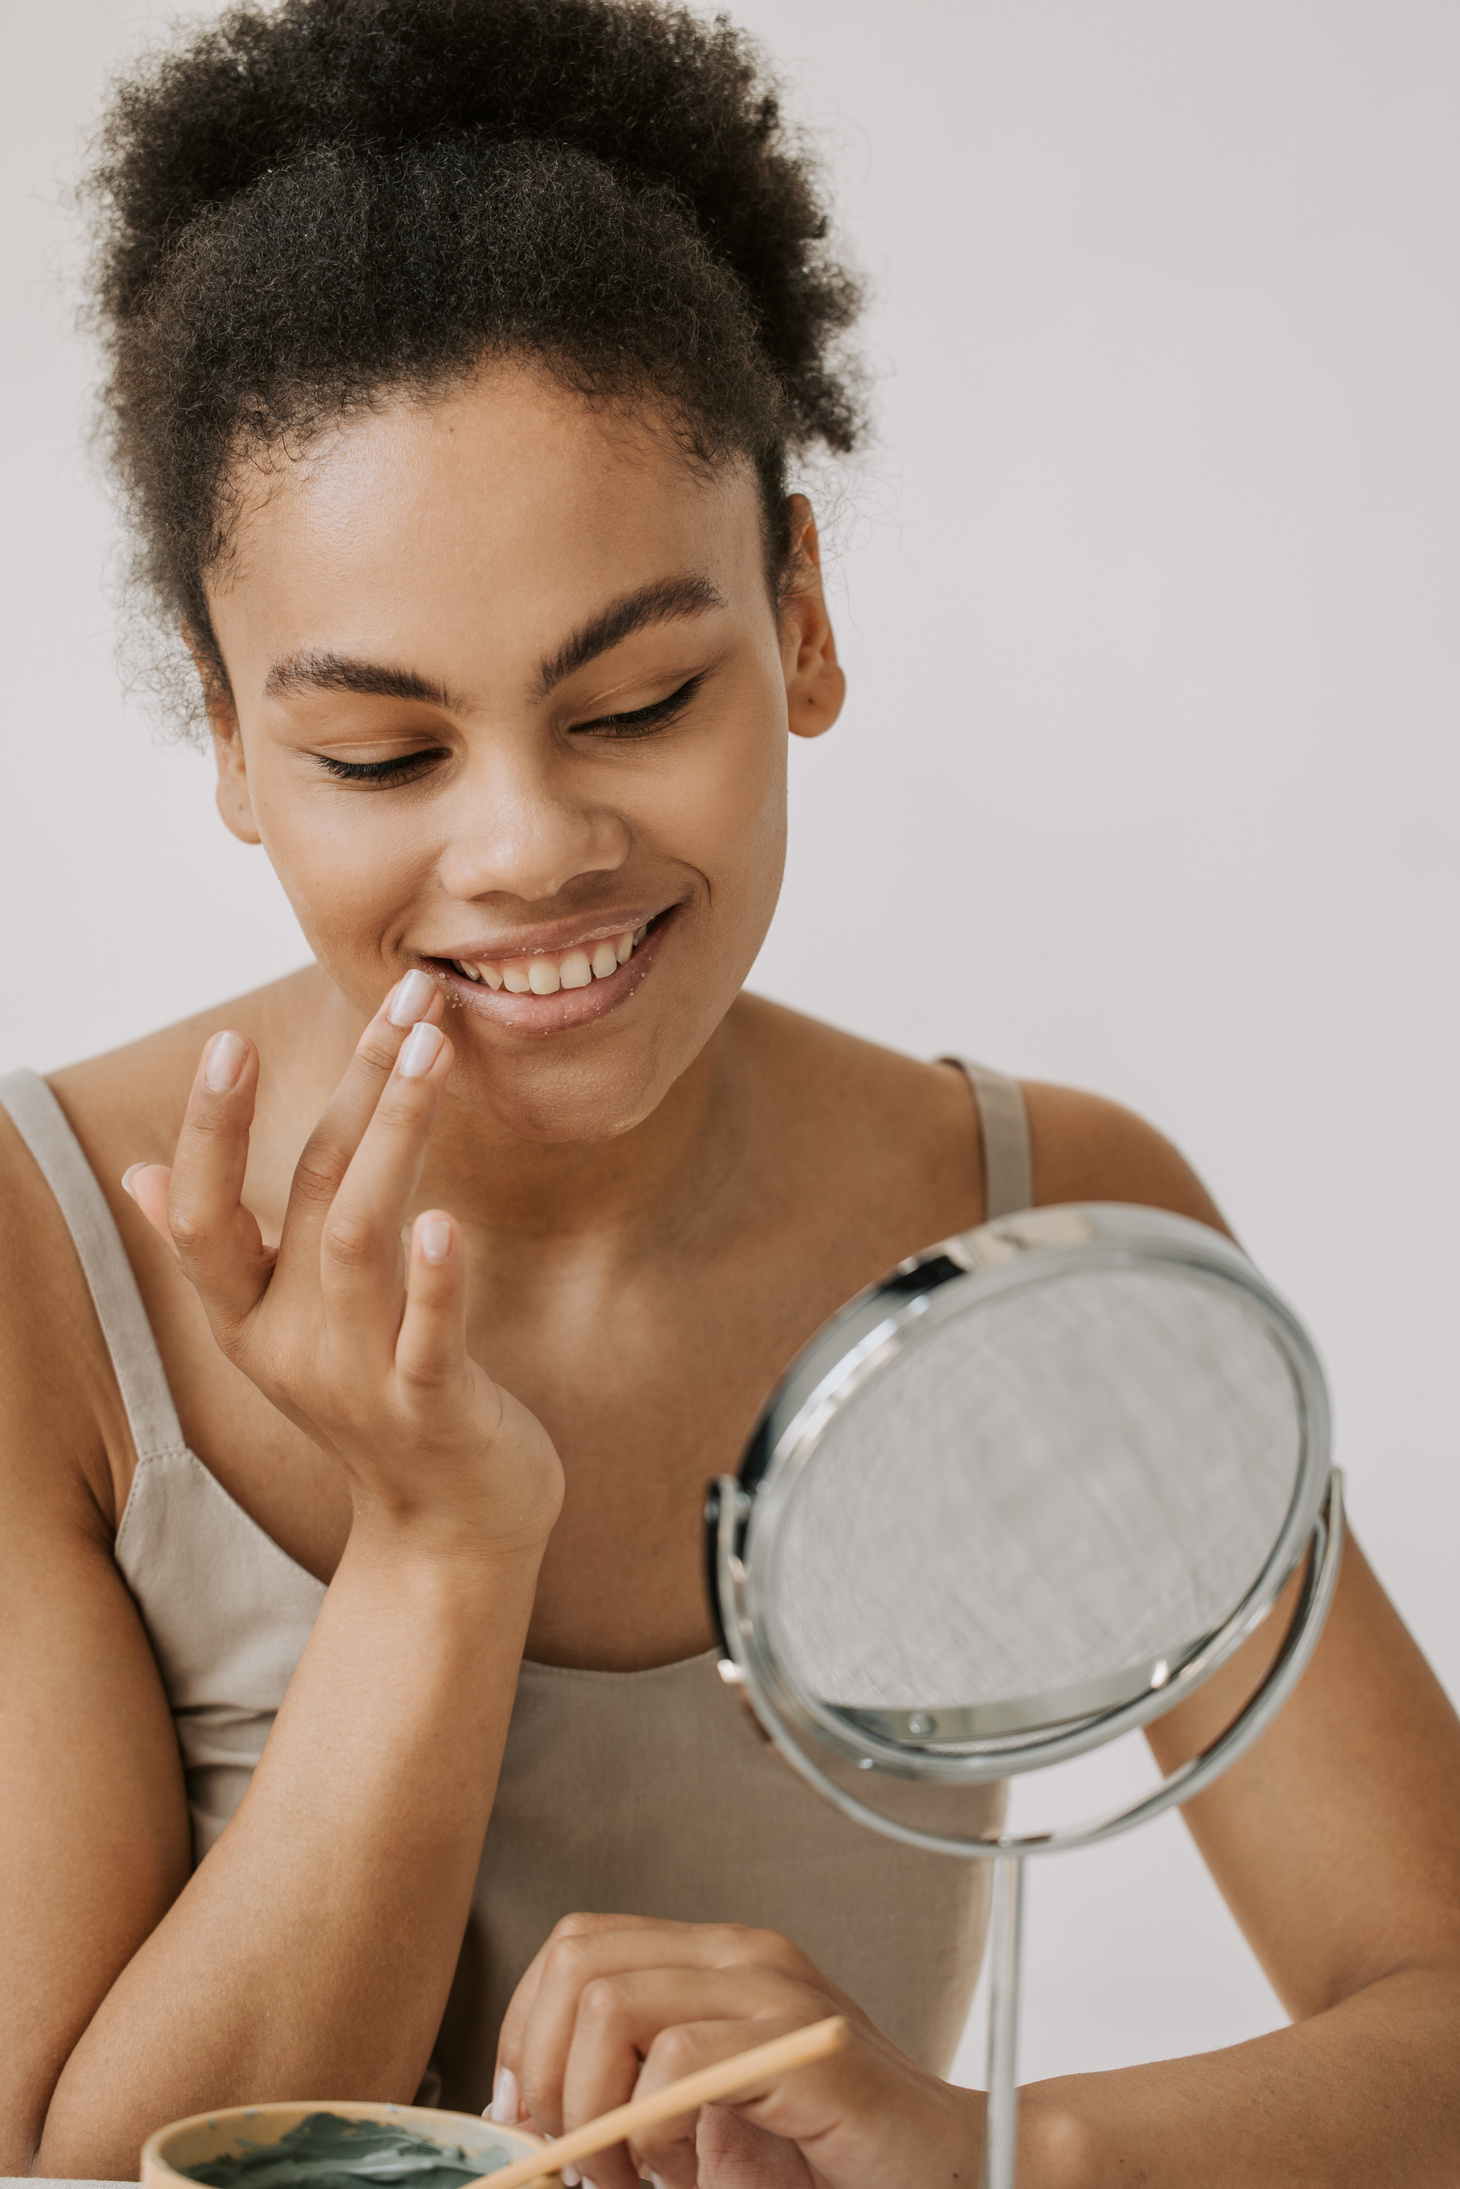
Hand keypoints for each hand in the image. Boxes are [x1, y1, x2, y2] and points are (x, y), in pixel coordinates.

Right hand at [124, 971, 562, 1553]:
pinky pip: (427, 1338)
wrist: (448, 1529)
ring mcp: (360, 1378)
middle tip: (404, 1000)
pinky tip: (444, 1218)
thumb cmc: (375, 1403)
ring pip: (363, 1240)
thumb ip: (224, 1252)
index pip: (203, 1216)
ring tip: (431, 1052)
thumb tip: (140, 1173)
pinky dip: (435, 1279)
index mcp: (250, 1317)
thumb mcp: (281, 1330)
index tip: (230, 1044)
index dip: (209, 1131)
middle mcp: (291, 1344)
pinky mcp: (432, 1409)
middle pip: (311, 1194)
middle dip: (354, 1085)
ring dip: (397, 1136)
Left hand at [493, 1913, 983, 2188]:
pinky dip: (651, 2129)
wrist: (960, 2171)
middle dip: (547, 2072)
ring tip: (632, 2177)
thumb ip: (630, 2099)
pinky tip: (684, 2171)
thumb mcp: (706, 2123)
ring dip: (594, 2111)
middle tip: (575, 2158)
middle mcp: (744, 1956)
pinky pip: (680, 2061)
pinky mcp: (808, 2048)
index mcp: (714, 1962)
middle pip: (579, 1962)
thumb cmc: (831, 2160)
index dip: (527, 2034)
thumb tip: (524, 2114)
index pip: (576, 1946)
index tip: (529, 2120)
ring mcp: (779, 1992)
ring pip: (613, 2002)